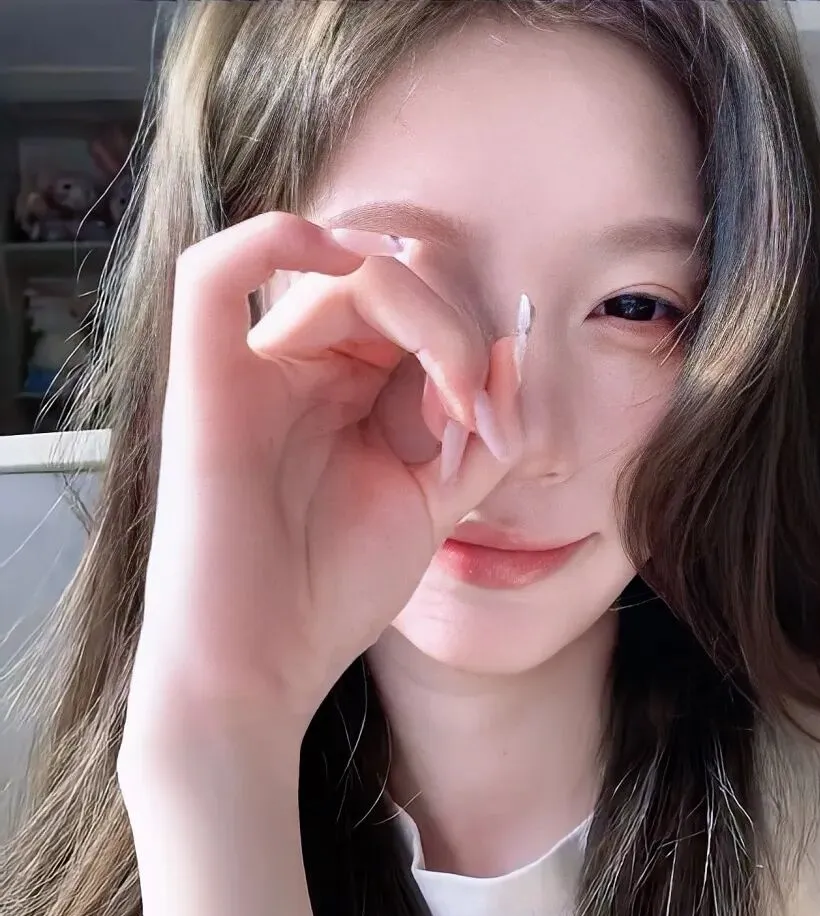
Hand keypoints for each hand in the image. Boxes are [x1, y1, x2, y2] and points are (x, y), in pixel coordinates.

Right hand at [123, 211, 525, 777]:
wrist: (257, 670)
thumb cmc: (331, 593)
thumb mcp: (435, 507)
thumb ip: (479, 432)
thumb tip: (514, 346)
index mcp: (347, 392)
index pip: (416, 310)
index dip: (471, 340)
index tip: (493, 418)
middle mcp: (297, 369)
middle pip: (383, 280)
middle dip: (454, 327)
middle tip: (474, 408)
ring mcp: (249, 372)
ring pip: (333, 271)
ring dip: (416, 308)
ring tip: (448, 391)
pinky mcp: (203, 386)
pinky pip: (213, 274)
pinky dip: (280, 239)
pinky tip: (350, 261)